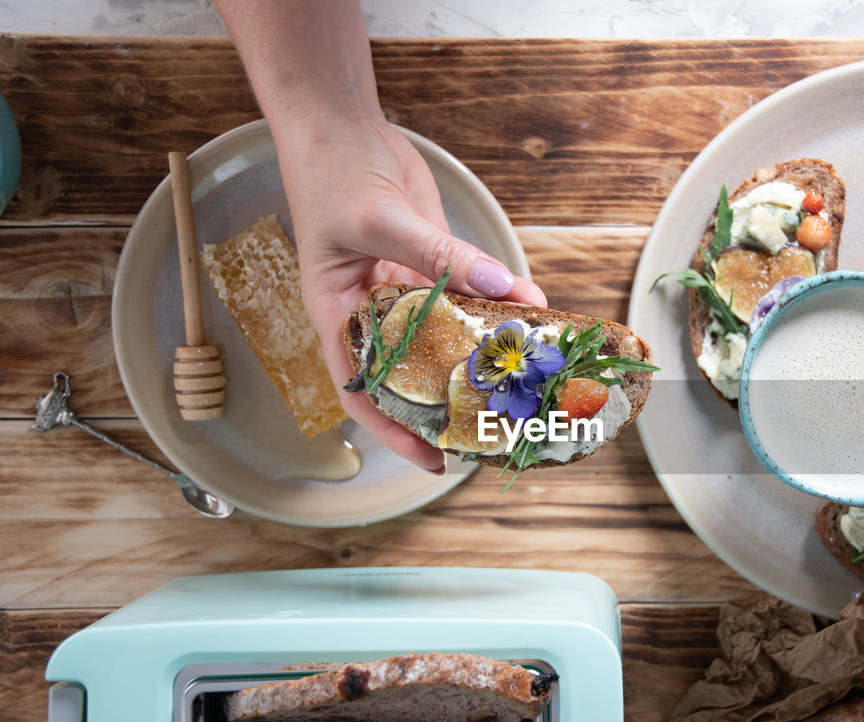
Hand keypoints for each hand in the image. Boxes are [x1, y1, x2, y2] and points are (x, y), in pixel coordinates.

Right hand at [276, 116, 545, 470]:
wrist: (341, 120)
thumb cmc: (331, 171)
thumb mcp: (379, 219)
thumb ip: (442, 254)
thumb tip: (503, 288)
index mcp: (337, 314)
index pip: (363, 388)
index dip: (395, 430)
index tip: (434, 458)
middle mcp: (372, 309)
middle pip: (411, 369)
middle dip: (451, 398)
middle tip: (496, 423)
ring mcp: (404, 285)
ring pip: (448, 331)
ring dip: (484, 348)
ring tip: (526, 374)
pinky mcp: (432, 260)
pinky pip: (469, 290)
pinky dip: (499, 299)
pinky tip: (532, 306)